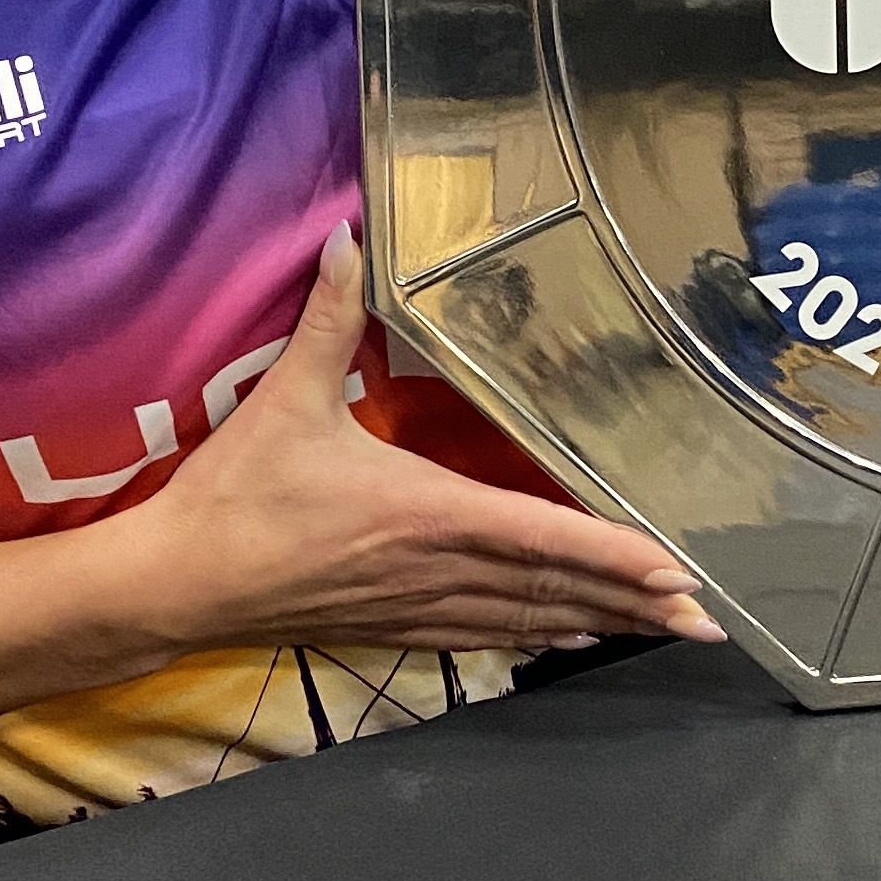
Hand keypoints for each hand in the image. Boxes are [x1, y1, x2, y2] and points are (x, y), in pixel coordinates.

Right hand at [107, 228, 721, 660]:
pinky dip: (534, 637)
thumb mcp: (285, 399)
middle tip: (702, 615)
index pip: (542, 534)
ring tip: (658, 629)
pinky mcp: (392, 628)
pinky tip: (567, 640)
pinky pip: (482, 638)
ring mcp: (416, 606)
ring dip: (597, 622)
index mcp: (424, 512)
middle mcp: (435, 568)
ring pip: (526, 620)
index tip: (674, 569)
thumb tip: (344, 239)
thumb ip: (326, 318)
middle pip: (553, 588)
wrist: (178, 583)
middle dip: (633, 602)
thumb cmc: (236, 495)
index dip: (614, 554)